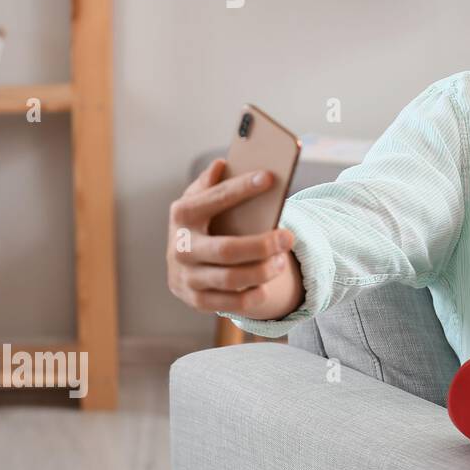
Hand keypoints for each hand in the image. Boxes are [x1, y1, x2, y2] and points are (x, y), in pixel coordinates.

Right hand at [165, 158, 304, 319]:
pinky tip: (268, 285)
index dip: (241, 189)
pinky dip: (252, 296)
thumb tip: (222, 164)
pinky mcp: (196, 300)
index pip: (212, 199)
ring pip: (230, 279)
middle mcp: (180, 248)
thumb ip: (210, 183)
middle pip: (226, 249)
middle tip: (289, 237)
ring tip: (283, 260)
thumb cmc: (203, 223)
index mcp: (182, 215)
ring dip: (263, 271)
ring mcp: (186, 277)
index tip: (269, 178)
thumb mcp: (200, 200)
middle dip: (262, 245)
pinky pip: (229, 304)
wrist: (183, 263)